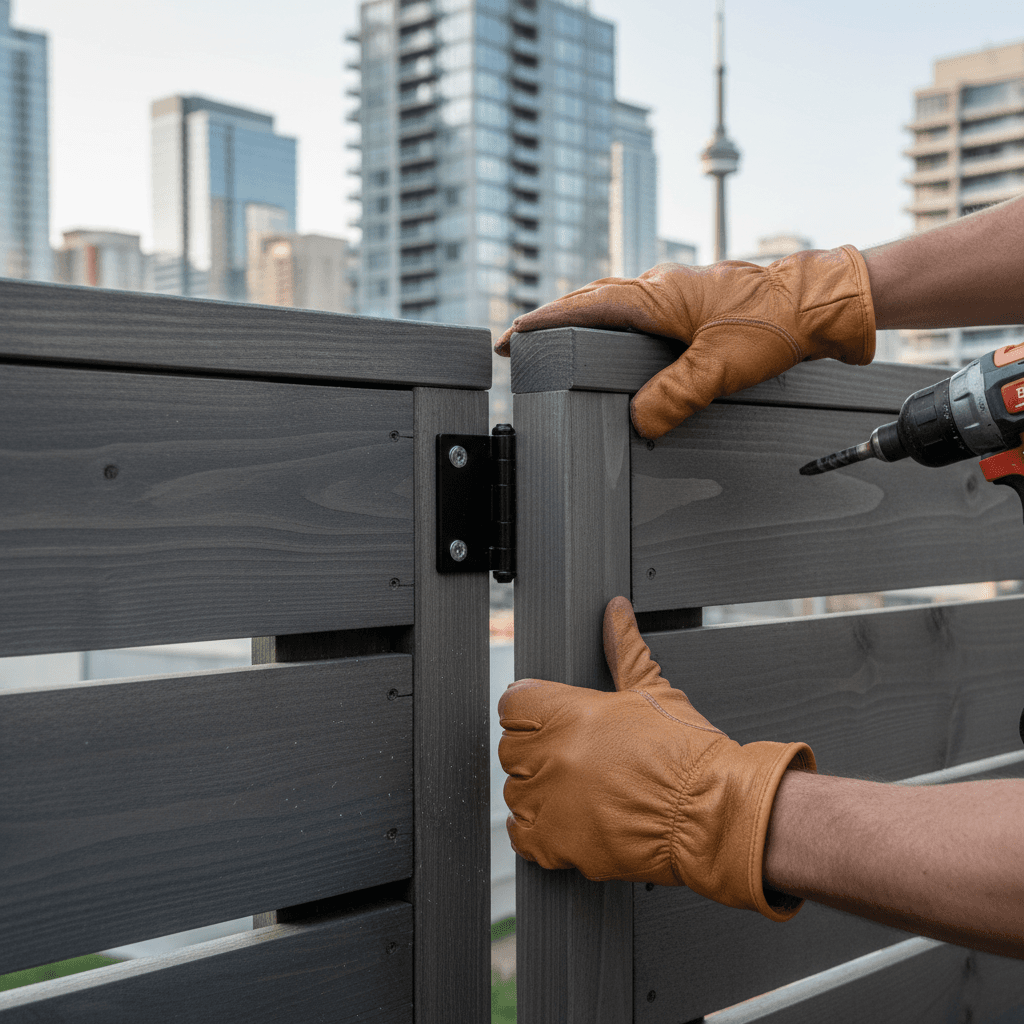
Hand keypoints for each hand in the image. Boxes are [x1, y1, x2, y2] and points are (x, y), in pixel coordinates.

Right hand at [495, 247, 875, 438]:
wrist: (826, 300)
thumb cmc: (777, 322)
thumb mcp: (720, 368)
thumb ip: (674, 397)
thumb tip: (638, 422)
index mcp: (658, 297)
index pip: (584, 308)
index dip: (543, 323)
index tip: (511, 336)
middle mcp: (663, 289)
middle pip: (593, 301)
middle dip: (556, 321)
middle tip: (525, 340)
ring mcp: (681, 293)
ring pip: (618, 305)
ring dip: (587, 321)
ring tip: (564, 342)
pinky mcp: (699, 304)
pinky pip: (643, 313)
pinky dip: (620, 327)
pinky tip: (625, 347)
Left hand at [498, 596, 815, 920]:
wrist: (712, 813)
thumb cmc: (688, 754)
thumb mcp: (653, 691)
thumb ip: (624, 648)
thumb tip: (617, 610)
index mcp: (569, 713)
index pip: (513, 704)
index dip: (531, 711)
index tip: (547, 722)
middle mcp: (552, 756)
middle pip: (509, 749)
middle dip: (535, 752)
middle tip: (569, 759)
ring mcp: (551, 802)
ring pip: (514, 792)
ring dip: (537, 791)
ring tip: (576, 791)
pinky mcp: (558, 844)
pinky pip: (521, 836)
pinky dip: (536, 830)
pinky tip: (565, 820)